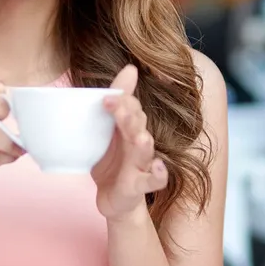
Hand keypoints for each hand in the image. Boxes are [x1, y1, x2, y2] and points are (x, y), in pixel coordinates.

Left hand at [90, 65, 168, 220]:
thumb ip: (115, 103)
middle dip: (130, 117)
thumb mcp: (106, 131)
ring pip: (145, 150)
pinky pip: (155, 180)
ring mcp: (141, 164)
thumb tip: (130, 68)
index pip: (130, 108)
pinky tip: (158, 166)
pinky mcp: (140, 186)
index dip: (121, 102)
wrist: (112, 197)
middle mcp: (137, 142)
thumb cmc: (111, 160)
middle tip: (119, 109)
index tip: (105, 97)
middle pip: (138, 125)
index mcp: (127, 128)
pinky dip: (159, 174)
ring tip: (141, 137)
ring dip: (143, 143)